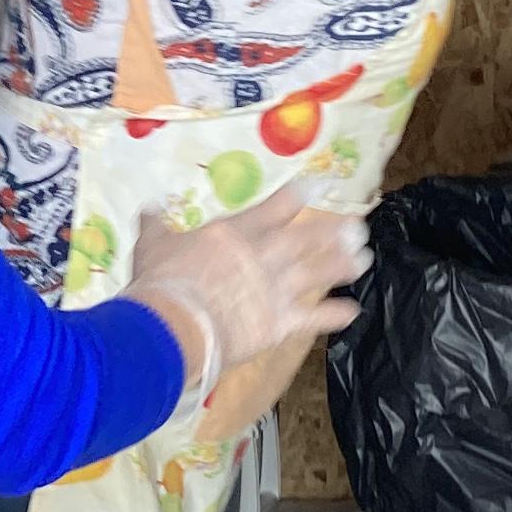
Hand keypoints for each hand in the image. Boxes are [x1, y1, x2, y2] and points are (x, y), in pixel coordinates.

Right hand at [130, 188, 368, 405]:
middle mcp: (265, 256)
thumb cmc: (160, 283)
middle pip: (309, 238)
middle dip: (335, 232)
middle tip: (359, 226)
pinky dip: (335, 314)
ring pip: (318, 272)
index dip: (300, 194)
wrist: (171, 327)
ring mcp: (277, 289)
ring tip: (364, 259)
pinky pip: (315, 318)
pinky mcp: (280, 323)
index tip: (319, 185)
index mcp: (236, 233)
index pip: (277, 206)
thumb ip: (155, 226)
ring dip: (343, 265)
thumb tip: (147, 208)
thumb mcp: (153, 246)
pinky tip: (353, 310)